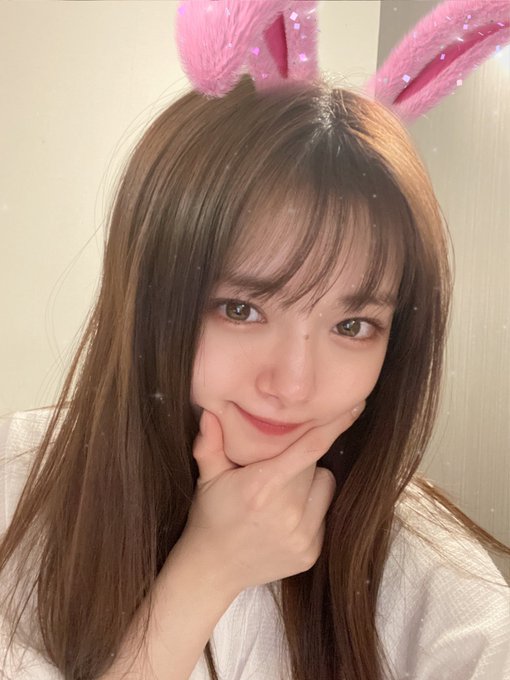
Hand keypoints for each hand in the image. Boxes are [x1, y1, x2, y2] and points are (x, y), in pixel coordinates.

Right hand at [179, 403, 364, 593]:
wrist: (213, 569)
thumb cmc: (211, 515)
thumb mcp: (207, 477)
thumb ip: (210, 442)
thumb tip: (209, 410)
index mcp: (263, 486)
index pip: (309, 448)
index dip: (334, 425)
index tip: (354, 405)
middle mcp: (287, 511)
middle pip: (316, 464)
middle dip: (300, 459)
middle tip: (275, 469)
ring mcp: (302, 535)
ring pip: (326, 485)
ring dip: (310, 483)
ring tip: (282, 493)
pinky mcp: (311, 553)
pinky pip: (325, 513)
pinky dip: (310, 509)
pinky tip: (285, 517)